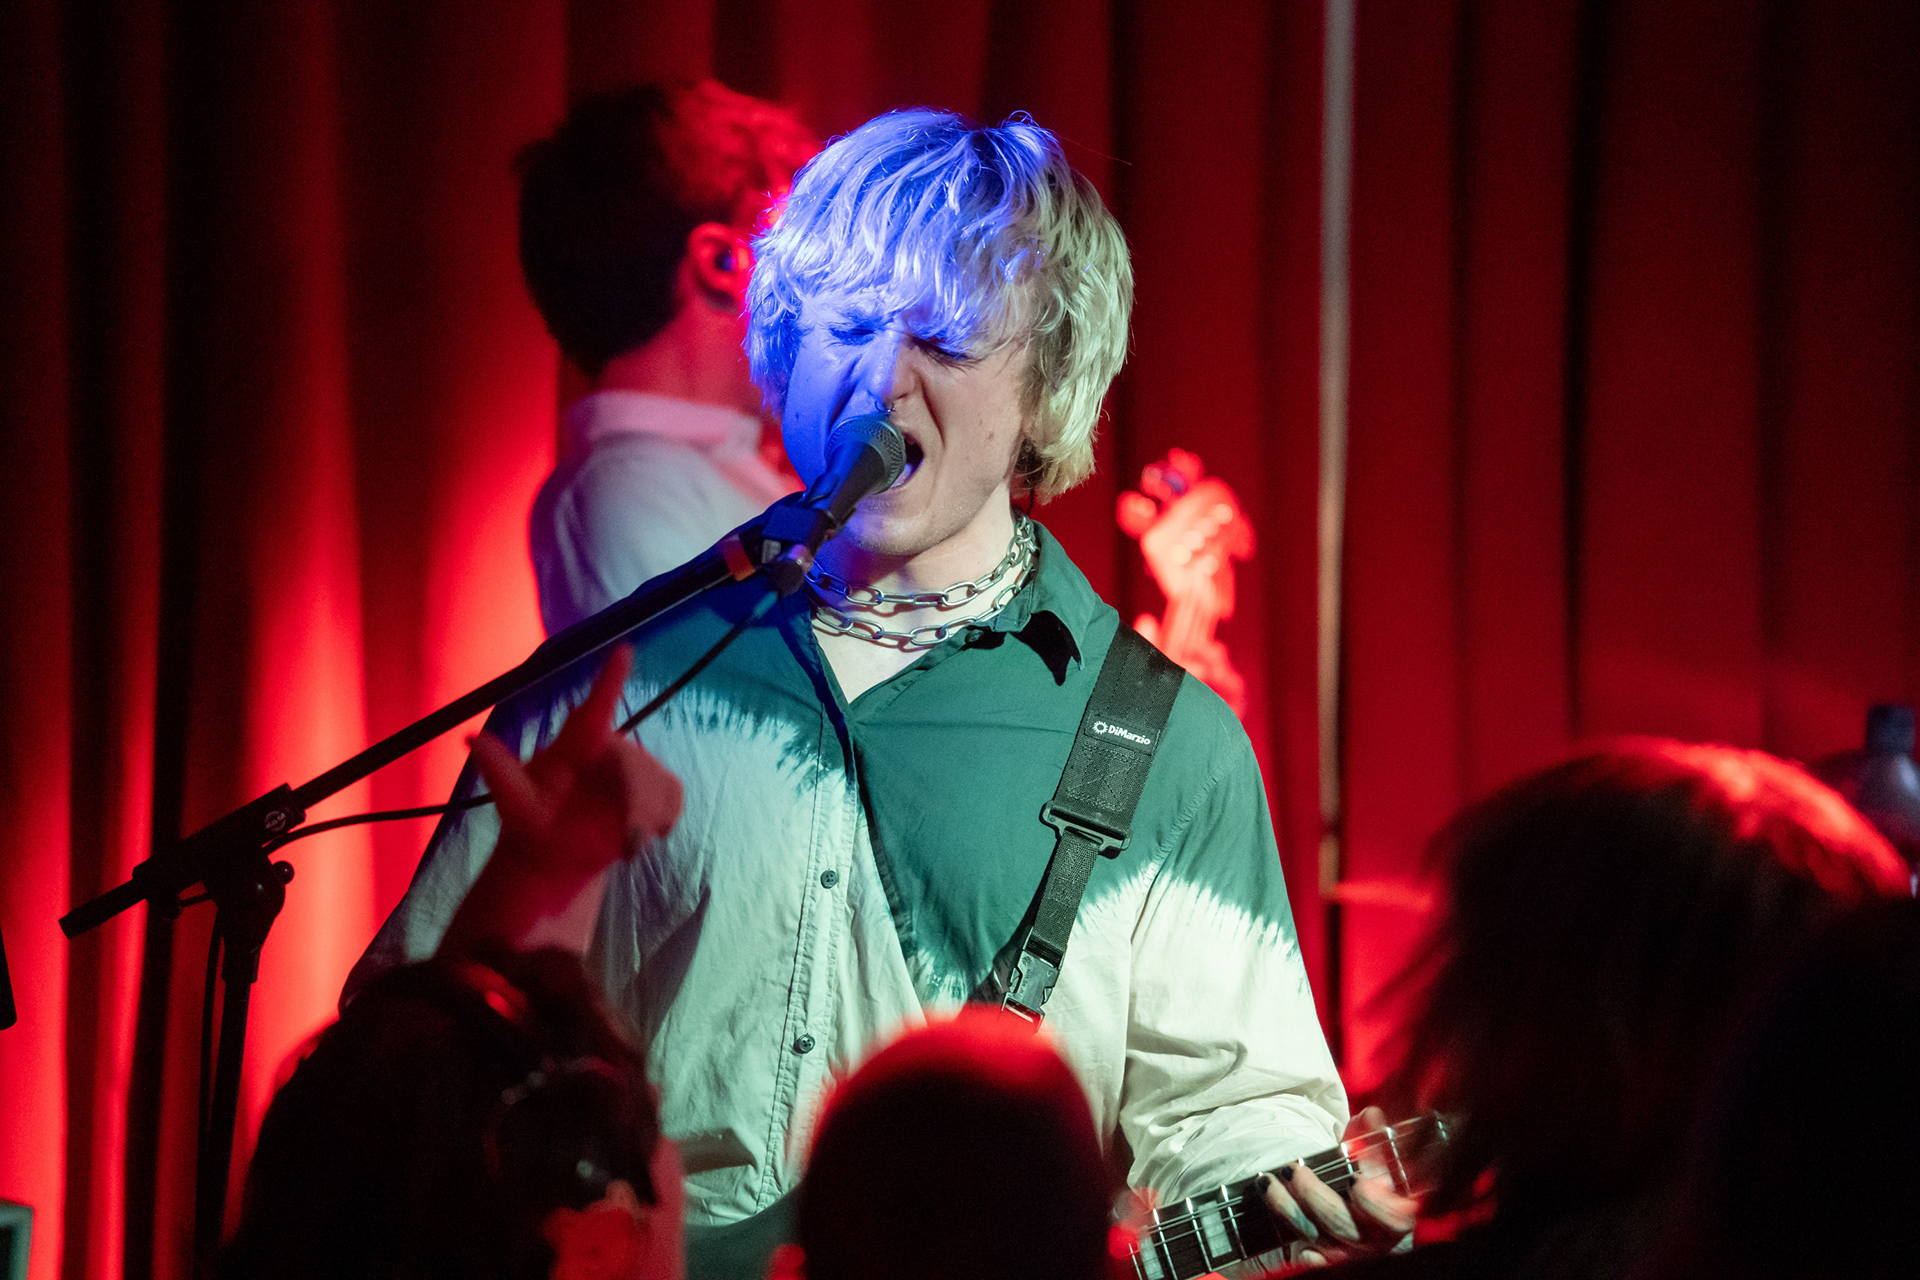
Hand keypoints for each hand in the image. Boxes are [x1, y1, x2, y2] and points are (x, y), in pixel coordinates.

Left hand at [440, 647, 681, 959]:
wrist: (555, 855)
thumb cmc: (530, 822)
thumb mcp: (513, 800)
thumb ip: (499, 769)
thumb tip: (471, 738)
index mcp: (577, 742)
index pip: (597, 706)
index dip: (610, 677)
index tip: (625, 649)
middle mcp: (609, 748)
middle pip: (636, 763)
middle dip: (638, 798)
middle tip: (629, 835)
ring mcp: (635, 768)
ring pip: (657, 782)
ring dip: (649, 815)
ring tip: (629, 842)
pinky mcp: (654, 789)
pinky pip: (672, 796)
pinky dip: (663, 819)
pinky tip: (642, 836)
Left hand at [1258, 1107, 1417, 1266]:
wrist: (1372, 1222)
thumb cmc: (1375, 1183)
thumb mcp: (1376, 1159)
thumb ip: (1372, 1137)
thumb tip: (1370, 1115)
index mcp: (1393, 1214)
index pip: (1391, 1216)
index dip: (1373, 1202)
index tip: (1354, 1180)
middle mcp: (1373, 1237)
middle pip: (1341, 1223)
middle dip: (1313, 1195)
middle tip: (1292, 1170)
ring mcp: (1348, 1249)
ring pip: (1316, 1235)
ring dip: (1288, 1209)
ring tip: (1267, 1183)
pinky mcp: (1328, 1257)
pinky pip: (1314, 1260)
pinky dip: (1306, 1254)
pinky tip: (1294, 1243)